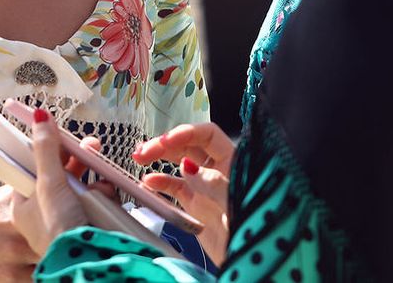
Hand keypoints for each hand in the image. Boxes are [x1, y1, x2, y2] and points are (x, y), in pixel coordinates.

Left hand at [10, 108, 91, 254]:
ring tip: (100, 173)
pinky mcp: (87, 224)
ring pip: (80, 186)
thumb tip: (39, 117)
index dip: (49, 150)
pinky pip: (95, 200)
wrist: (87, 260)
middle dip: (77, 160)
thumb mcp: (49, 183)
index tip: (60, 135)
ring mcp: (66, 219)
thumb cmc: (58, 230)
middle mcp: (43, 212)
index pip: (33, 168)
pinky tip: (107, 191)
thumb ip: (45, 149)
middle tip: (89, 146)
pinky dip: (102, 194)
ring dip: (92, 177)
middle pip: (59, 175)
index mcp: (24, 204)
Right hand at [134, 123, 235, 264]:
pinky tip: (147, 183)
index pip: (208, 135)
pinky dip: (159, 183)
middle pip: (189, 145)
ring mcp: (204, 187)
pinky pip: (174, 187)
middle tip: (144, 151)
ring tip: (139, 158)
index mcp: (233, 162)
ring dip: (158, 157)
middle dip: (165, 144)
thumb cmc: (253, 229)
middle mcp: (217, 170)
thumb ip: (213, 183)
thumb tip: (187, 165)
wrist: (248, 259)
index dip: (186, 133)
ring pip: (178, 162)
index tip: (165, 141)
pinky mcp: (195, 204)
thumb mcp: (235, 202)